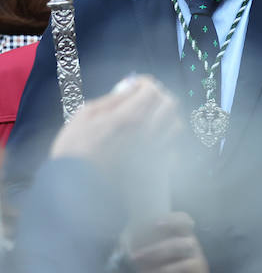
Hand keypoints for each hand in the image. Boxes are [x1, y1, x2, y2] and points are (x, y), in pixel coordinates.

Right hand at [50, 75, 181, 169]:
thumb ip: (111, 100)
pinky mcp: (159, 166)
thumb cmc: (74, 151)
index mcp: (129, 118)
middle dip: (158, 96)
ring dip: (166, 116)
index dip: (144, 83)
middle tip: (144, 98)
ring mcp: (157, 151)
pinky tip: (152, 138)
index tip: (134, 85)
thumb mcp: (84, 117)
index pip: (152, 90)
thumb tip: (130, 88)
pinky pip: (174, 146)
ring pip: (176, 124)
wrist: (78, 190)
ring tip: (150, 117)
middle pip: (170, 104)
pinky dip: (167, 137)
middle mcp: (149, 133)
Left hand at [128, 212, 212, 272]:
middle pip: (181, 245)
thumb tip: (122, 248)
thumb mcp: (158, 258)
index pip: (184, 222)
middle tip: (135, 258)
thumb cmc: (168, 272)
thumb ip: (144, 249)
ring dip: (162, 272)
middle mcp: (195, 251)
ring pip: (186, 267)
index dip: (173, 220)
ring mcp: (200, 269)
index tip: (155, 224)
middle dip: (156, 251)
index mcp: (183, 238)